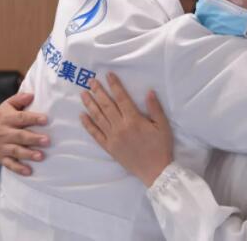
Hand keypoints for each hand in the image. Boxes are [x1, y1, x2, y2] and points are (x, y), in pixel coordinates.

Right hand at [0, 93, 49, 175]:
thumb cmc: (2, 117)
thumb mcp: (7, 105)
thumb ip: (19, 99)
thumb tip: (31, 95)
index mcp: (7, 119)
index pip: (21, 118)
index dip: (33, 118)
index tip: (45, 119)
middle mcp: (4, 133)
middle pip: (20, 136)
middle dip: (33, 139)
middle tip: (47, 140)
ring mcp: (3, 147)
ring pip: (16, 151)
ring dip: (28, 154)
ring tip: (41, 156)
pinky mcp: (2, 158)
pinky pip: (10, 164)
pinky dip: (19, 168)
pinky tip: (29, 171)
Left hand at [80, 72, 172, 186]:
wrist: (155, 171)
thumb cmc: (161, 147)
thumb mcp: (163, 126)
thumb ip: (155, 108)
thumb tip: (149, 91)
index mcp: (134, 120)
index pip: (122, 98)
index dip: (115, 85)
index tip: (108, 75)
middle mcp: (121, 127)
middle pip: (107, 105)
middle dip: (99, 91)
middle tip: (90, 81)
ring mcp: (113, 138)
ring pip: (98, 118)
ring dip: (90, 104)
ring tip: (83, 94)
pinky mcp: (109, 148)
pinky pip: (95, 134)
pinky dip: (88, 125)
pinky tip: (82, 116)